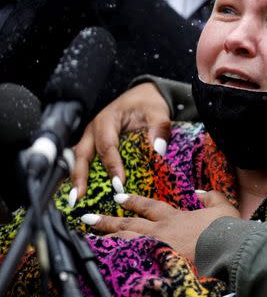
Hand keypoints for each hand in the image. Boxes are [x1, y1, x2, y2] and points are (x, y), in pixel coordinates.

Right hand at [71, 82, 170, 200]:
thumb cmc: (148, 104)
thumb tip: (159, 150)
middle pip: (82, 154)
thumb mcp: (158, 112)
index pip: (107, 146)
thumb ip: (160, 128)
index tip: (118, 184)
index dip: (112, 166)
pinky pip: (83, 161)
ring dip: (75, 178)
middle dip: (80, 176)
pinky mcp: (93, 145)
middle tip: (79, 198)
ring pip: (78, 159)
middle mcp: (94, 130)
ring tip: (75, 200)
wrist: (142, 96)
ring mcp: (91, 138)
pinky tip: (81, 192)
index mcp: (107, 120)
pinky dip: (80, 175)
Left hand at [80, 191, 238, 261]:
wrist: (225, 251)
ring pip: (124, 244)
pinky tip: (104, 265)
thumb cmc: (225, 230)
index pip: (148, 206)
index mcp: (174, 217)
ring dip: (106, 241)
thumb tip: (201, 193)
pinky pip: (130, 264)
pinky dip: (116, 263)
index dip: (133, 201)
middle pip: (128, 225)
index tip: (118, 198)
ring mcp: (155, 251)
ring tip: (90, 241)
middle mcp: (160, 232)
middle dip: (107, 221)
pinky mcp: (156, 269)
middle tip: (88, 219)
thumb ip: (211, 197)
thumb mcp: (223, 207)